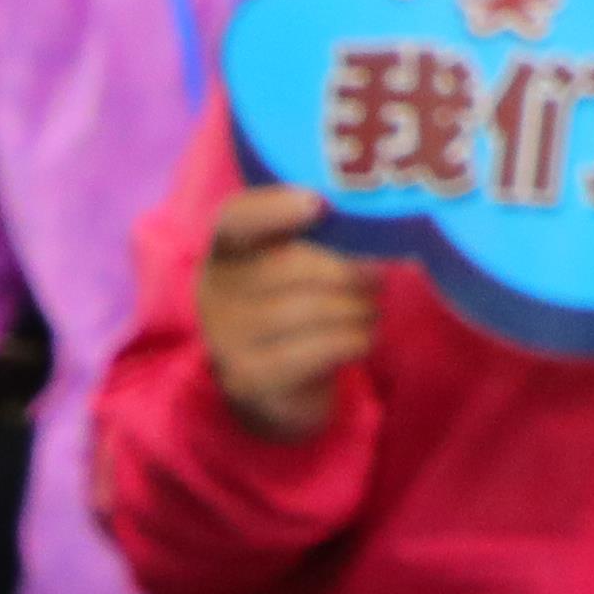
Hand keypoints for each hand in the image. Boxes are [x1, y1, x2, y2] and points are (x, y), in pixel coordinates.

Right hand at [194, 183, 379, 437]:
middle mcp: (215, 291)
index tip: (319, 205)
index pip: (237, 218)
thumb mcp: (297, 264)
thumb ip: (321, 237)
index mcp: (224, 249)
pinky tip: (363, 339)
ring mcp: (228, 338)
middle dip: (348, 270)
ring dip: (359, 308)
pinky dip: (356, 340)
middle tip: (379, 275)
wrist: (276, 388)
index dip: (275, 208)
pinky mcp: (252, 377)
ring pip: (314, 309)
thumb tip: (374, 227)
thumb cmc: (294, 308)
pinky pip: (322, 348)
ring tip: (370, 310)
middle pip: (291, 265)